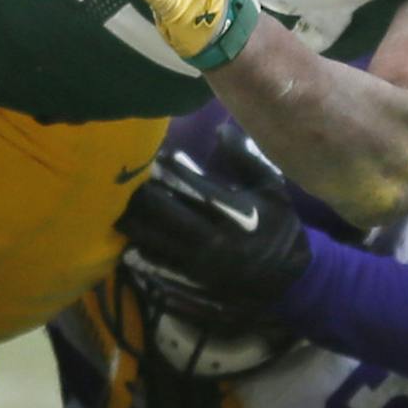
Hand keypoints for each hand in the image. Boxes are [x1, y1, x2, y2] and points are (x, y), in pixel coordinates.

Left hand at [118, 139, 310, 308]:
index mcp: (233, 212)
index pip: (191, 186)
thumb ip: (245, 158)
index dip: (167, 170)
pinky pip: (156, 262)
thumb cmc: (279, 225)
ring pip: (153, 238)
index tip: (153, 156)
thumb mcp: (271, 187)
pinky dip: (138, 249)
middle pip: (163, 212)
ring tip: (118, 202)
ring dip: (133, 219)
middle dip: (141, 193)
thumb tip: (221, 129)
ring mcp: (198, 260)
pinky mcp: (191, 278)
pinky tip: (126, 237)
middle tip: (125, 176)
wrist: (289, 277)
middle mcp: (212, 237)